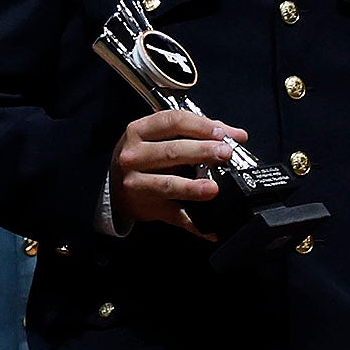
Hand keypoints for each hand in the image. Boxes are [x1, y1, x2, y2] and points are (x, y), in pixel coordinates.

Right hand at [111, 106, 246, 233]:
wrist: (114, 186)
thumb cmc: (143, 156)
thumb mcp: (157, 136)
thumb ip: (193, 131)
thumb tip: (234, 134)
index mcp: (139, 131)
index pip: (173, 122)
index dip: (201, 126)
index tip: (223, 133)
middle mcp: (134, 156)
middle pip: (172, 151)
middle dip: (202, 151)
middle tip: (226, 154)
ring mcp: (137, 184)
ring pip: (168, 184)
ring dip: (193, 187)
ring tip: (214, 188)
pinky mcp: (148, 208)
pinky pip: (175, 215)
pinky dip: (195, 223)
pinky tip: (212, 227)